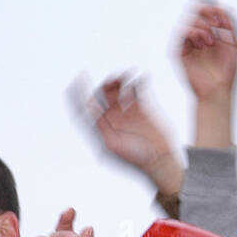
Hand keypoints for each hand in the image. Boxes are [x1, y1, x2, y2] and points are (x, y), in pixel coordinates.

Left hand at [87, 76, 182, 194]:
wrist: (159, 161)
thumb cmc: (135, 158)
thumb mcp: (112, 144)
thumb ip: (100, 125)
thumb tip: (88, 106)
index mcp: (100, 126)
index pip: (84, 106)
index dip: (78, 91)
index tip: (80, 76)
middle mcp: (111, 117)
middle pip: (102, 93)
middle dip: (106, 85)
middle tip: (114, 81)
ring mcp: (126, 111)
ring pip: (118, 89)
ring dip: (120, 79)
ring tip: (127, 75)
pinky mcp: (141, 108)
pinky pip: (137, 89)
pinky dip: (139, 80)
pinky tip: (143, 78)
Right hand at [179, 5, 236, 104]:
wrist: (219, 90)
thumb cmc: (229, 73)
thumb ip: (233, 25)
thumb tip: (223, 7)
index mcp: (214, 33)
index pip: (209, 12)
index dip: (212, 4)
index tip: (214, 1)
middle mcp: (201, 36)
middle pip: (198, 10)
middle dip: (208, 11)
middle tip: (218, 23)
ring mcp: (190, 43)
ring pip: (191, 18)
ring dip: (204, 25)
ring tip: (212, 41)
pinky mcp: (181, 51)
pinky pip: (183, 31)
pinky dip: (195, 33)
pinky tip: (203, 44)